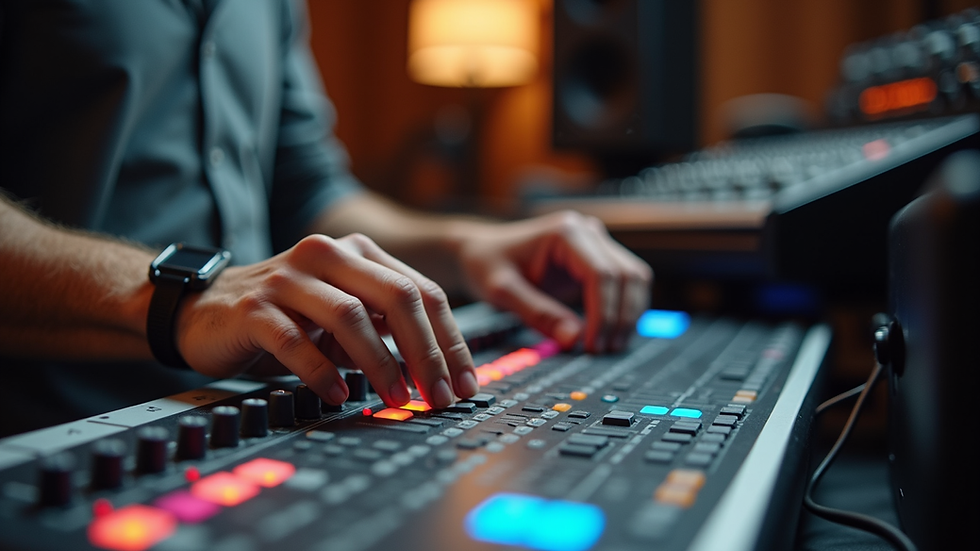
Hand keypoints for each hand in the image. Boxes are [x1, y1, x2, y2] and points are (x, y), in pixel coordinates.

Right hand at [173, 234, 478, 407]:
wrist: (202, 309)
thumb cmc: (285, 316)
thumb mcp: (343, 314)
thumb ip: (385, 328)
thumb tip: (440, 373)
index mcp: (358, 253)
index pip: (422, 292)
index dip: (449, 340)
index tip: (464, 383)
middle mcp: (327, 255)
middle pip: (396, 296)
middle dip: (427, 351)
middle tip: (439, 395)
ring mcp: (288, 277)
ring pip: (351, 316)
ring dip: (381, 363)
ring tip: (397, 398)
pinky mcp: (253, 307)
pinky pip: (296, 341)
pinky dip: (322, 371)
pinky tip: (338, 396)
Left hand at [458, 211, 651, 352]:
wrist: (481, 252)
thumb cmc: (487, 264)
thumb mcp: (503, 292)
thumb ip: (538, 313)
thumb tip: (574, 340)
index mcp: (566, 232)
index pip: (603, 273)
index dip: (603, 313)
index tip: (591, 343)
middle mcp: (588, 232)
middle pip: (627, 275)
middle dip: (620, 317)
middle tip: (602, 350)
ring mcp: (596, 244)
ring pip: (634, 279)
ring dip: (628, 315)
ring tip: (608, 346)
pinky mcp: (598, 259)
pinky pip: (626, 284)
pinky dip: (623, 310)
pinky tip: (609, 334)